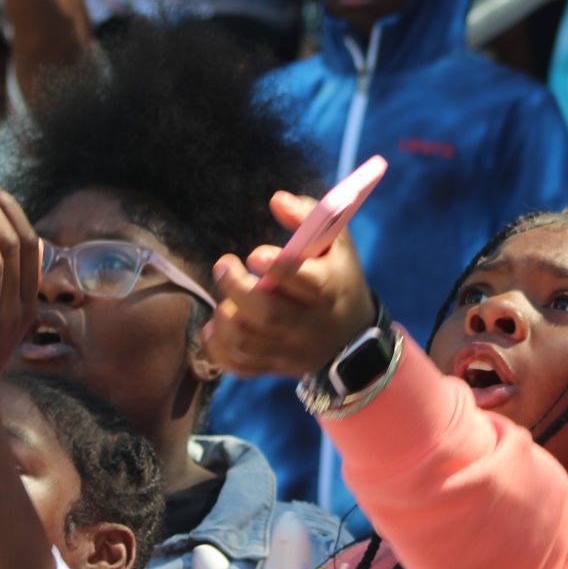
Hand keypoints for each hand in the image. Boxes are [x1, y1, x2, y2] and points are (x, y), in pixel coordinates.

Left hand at [202, 191, 376, 377]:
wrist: (352, 335)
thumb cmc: (336, 275)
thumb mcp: (335, 242)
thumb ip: (309, 215)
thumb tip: (276, 200)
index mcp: (329, 288)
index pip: (305, 281)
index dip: (276, 267)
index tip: (255, 255)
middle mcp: (311, 323)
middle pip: (269, 313)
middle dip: (237, 288)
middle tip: (224, 265)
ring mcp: (292, 350)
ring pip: (246, 342)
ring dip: (223, 318)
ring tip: (224, 301)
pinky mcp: (276, 367)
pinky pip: (239, 365)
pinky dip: (218, 347)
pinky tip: (216, 327)